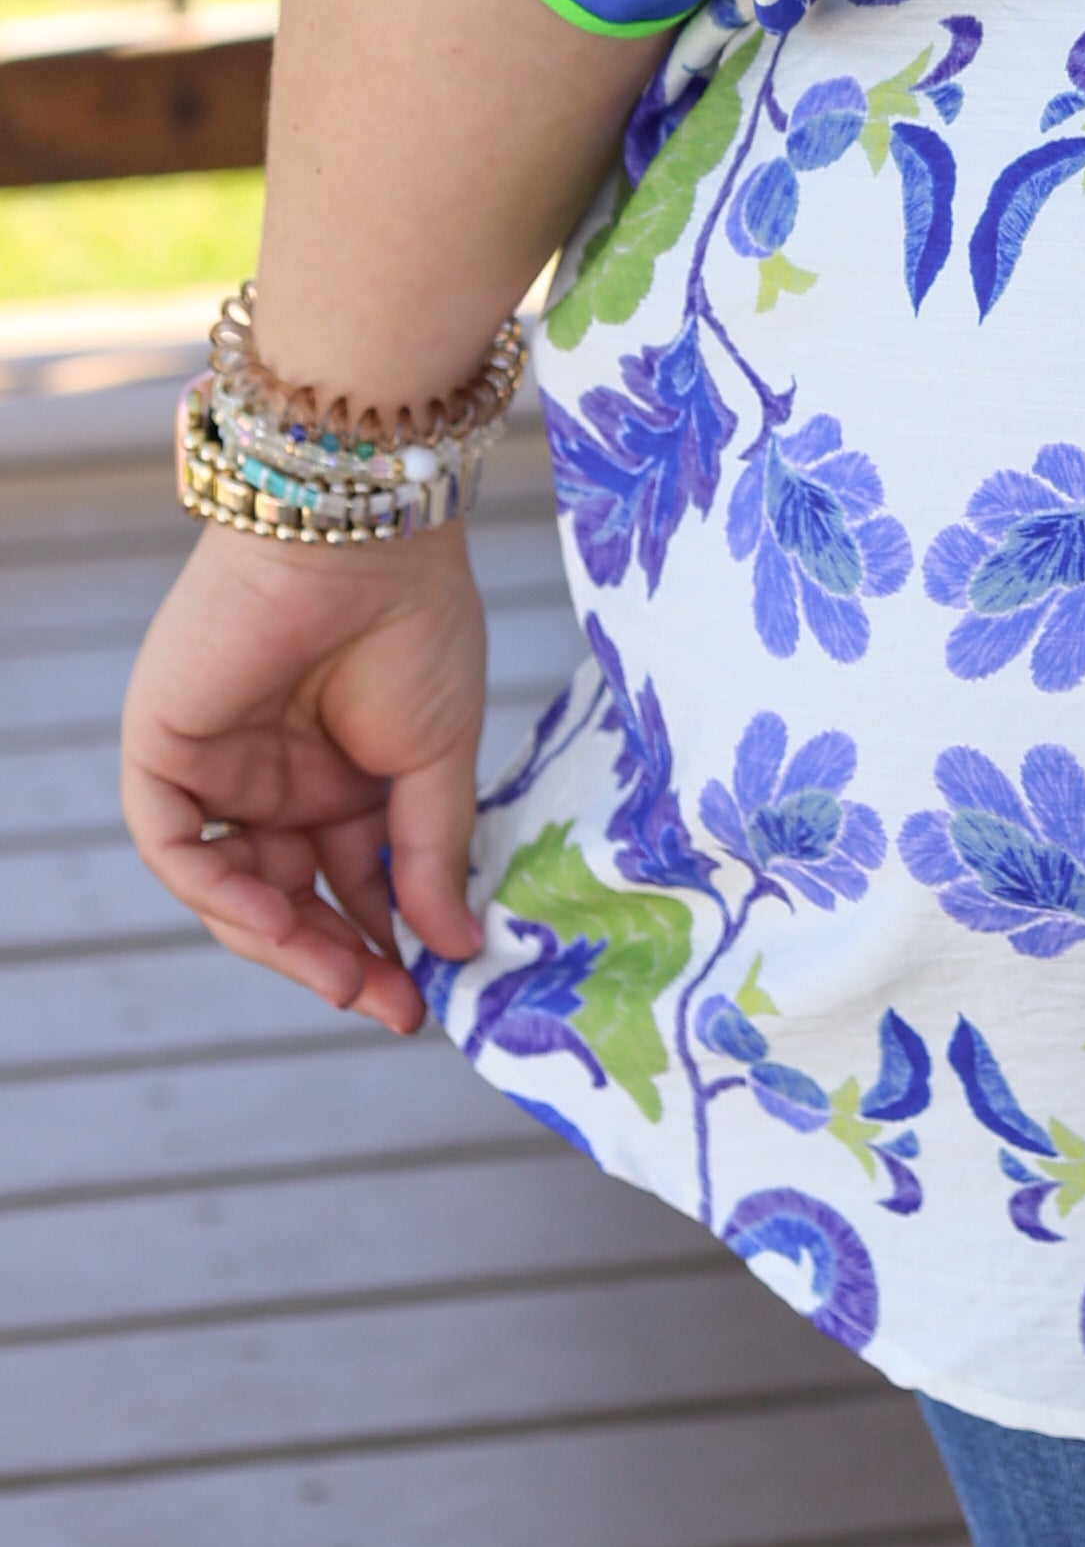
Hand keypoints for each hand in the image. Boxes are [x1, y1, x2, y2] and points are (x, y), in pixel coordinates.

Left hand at [119, 527, 488, 1033]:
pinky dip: (222, 894)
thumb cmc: (416, 626)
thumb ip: (430, 854)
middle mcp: (276, 783)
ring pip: (232, 890)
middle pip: (291, 899)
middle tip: (390, 1005)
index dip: (385, 946)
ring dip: (284, 942)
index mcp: (343, 778)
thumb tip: (456, 945)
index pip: (352, 885)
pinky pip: (178, 848)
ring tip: (345, 977)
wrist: (361, 541)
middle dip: (338, 958)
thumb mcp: (439, 758)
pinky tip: (282, 920)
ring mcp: (220, 771)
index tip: (427, 998)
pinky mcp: (166, 752)